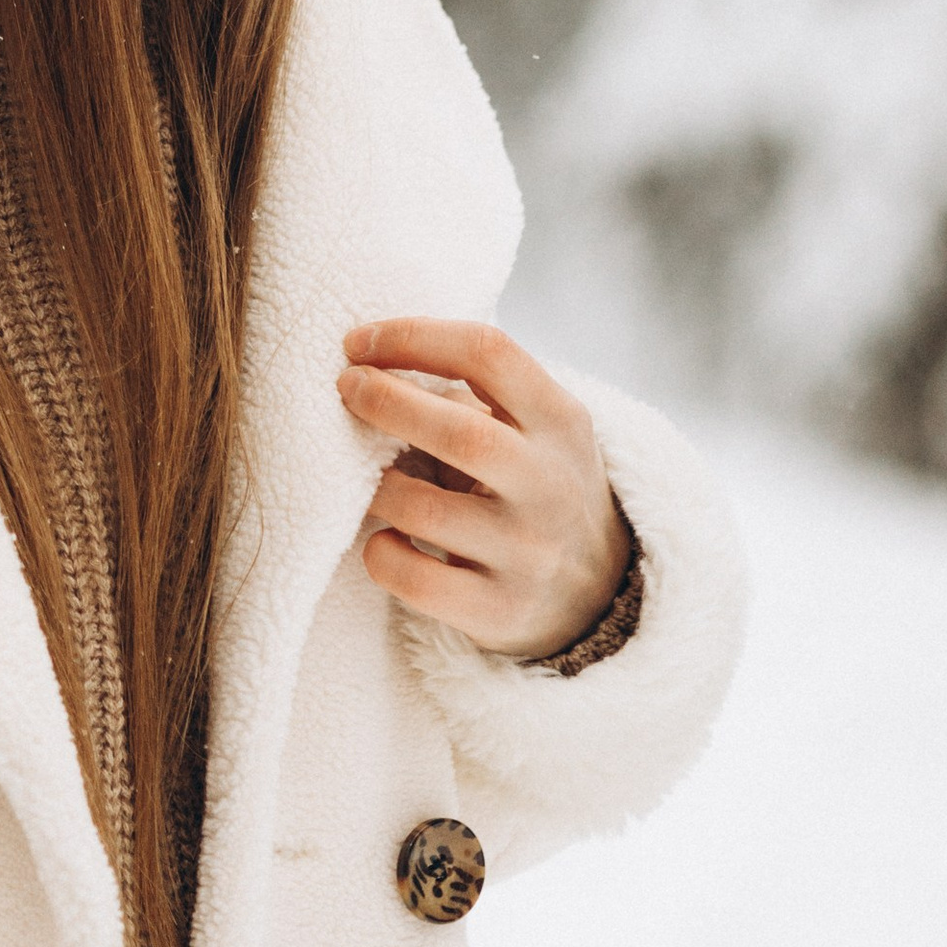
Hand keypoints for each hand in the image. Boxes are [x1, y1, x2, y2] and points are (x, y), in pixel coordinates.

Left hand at [337, 319, 630, 661]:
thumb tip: (371, 356)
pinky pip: (413, 578)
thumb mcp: (539, 428)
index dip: (413, 336)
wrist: (600, 592)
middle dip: (386, 401)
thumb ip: (478, 390)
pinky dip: (380, 553)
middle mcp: (550, 484)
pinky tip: (385, 538)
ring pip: (421, 509)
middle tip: (345, 387)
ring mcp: (527, 553)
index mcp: (561, 421)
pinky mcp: (499, 610)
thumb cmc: (538, 484)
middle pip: (460, 432)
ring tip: (362, 477)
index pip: (489, 353)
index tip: (358, 341)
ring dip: (374, 486)